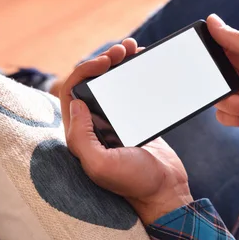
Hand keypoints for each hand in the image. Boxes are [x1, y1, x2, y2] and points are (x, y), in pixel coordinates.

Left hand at [60, 40, 191, 223]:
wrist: (166, 191)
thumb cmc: (135, 182)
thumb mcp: (101, 165)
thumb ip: (82, 137)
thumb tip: (76, 104)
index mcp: (81, 135)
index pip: (73, 92)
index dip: (85, 71)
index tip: (106, 62)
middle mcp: (95, 126)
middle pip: (92, 83)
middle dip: (104, 60)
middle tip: (122, 49)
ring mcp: (116, 122)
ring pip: (111, 84)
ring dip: (119, 63)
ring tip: (132, 48)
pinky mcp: (136, 120)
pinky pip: (130, 91)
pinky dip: (134, 74)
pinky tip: (143, 62)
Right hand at [208, 15, 238, 146]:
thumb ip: (236, 39)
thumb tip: (212, 20)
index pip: (213, 46)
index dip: (204, 55)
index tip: (204, 64)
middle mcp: (237, 70)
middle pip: (209, 78)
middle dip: (219, 88)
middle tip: (236, 89)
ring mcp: (238, 91)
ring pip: (216, 99)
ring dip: (234, 105)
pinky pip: (223, 116)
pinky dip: (237, 117)